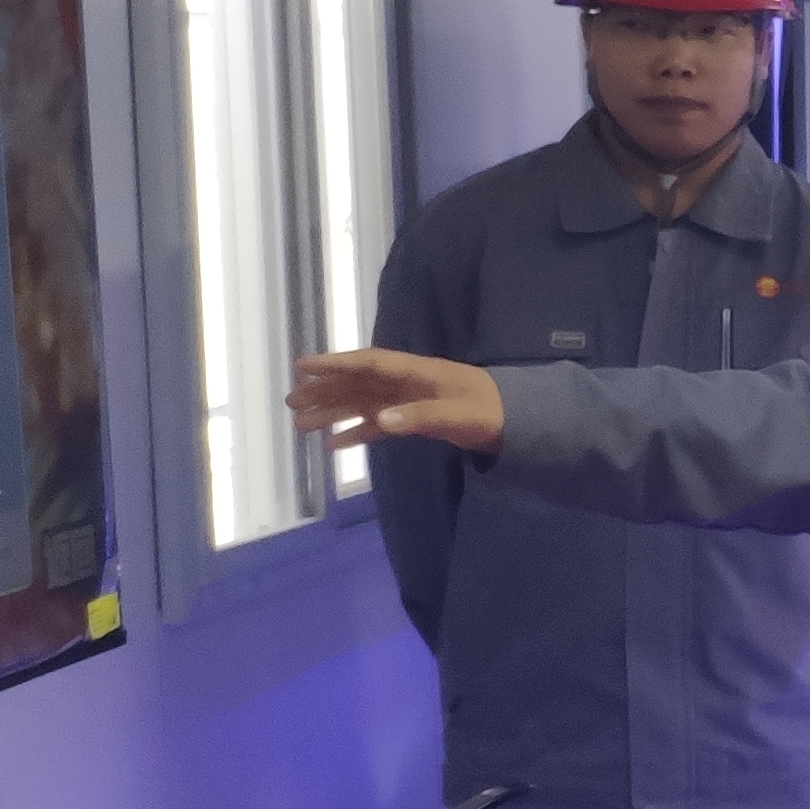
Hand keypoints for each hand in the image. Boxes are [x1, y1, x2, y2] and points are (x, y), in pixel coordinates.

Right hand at [289, 349, 504, 453]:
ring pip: (363, 404)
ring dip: (333, 413)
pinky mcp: (415, 420)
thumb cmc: (491, 411)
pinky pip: (379, 424)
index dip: (336, 364)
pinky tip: (334, 444)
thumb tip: (381, 421)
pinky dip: (357, 432)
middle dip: (324, 391)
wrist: (518, 421)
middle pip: (358, 384)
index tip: (303, 366)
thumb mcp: (460, 415)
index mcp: (417, 372)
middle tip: (291, 403)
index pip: (369, 364)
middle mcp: (407, 383)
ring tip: (301, 426)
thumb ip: (421, 417)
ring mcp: (409, 401)